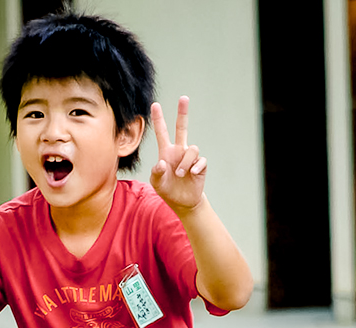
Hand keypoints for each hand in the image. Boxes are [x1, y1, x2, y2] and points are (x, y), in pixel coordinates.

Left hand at [150, 97, 206, 212]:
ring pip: (192, 149)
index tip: (155, 105)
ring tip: (181, 174)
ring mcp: (190, 157)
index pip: (162, 133)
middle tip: (183, 98)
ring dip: (185, 162)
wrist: (183, 202)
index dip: (158, 119)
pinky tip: (192, 174)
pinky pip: (200, 161)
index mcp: (166, 152)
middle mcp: (179, 151)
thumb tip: (162, 163)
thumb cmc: (167, 190)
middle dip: (183, 113)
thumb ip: (156, 173)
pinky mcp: (200, 165)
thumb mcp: (157, 183)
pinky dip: (196, 167)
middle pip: (182, 128)